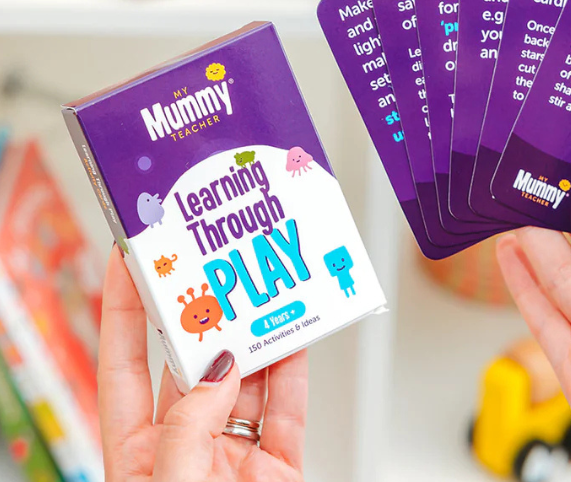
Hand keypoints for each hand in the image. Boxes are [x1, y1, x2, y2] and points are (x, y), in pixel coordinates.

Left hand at [99, 248, 307, 481]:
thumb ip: (188, 429)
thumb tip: (222, 374)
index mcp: (139, 458)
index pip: (124, 368)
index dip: (123, 311)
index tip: (128, 261)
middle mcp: (185, 450)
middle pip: (191, 367)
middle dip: (204, 317)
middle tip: (214, 271)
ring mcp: (232, 457)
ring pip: (245, 382)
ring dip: (254, 340)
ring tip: (261, 298)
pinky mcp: (277, 468)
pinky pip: (288, 409)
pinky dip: (294, 372)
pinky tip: (294, 341)